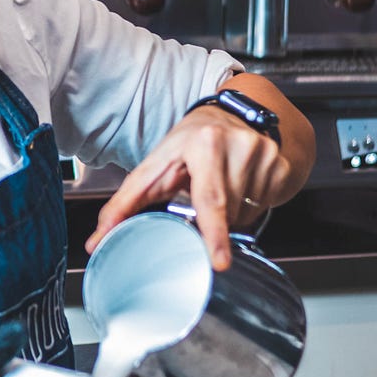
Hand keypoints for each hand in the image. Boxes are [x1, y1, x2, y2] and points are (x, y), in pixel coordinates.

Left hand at [84, 109, 293, 270]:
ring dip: (229, 214)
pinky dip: (249, 205)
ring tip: (219, 186)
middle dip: (212, 222)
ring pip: (245, 214)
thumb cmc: (189, 143)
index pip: (209, 198)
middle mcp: (237, 144)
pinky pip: (264, 206)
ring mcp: (263, 154)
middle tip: (204, 212)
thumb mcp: (155, 165)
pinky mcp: (280, 165)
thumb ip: (124, 204)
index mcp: (203, 143)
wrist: (236, 113)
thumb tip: (96, 242)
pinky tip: (240, 184)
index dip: (214, 233)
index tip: (219, 262)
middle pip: (226, 212)